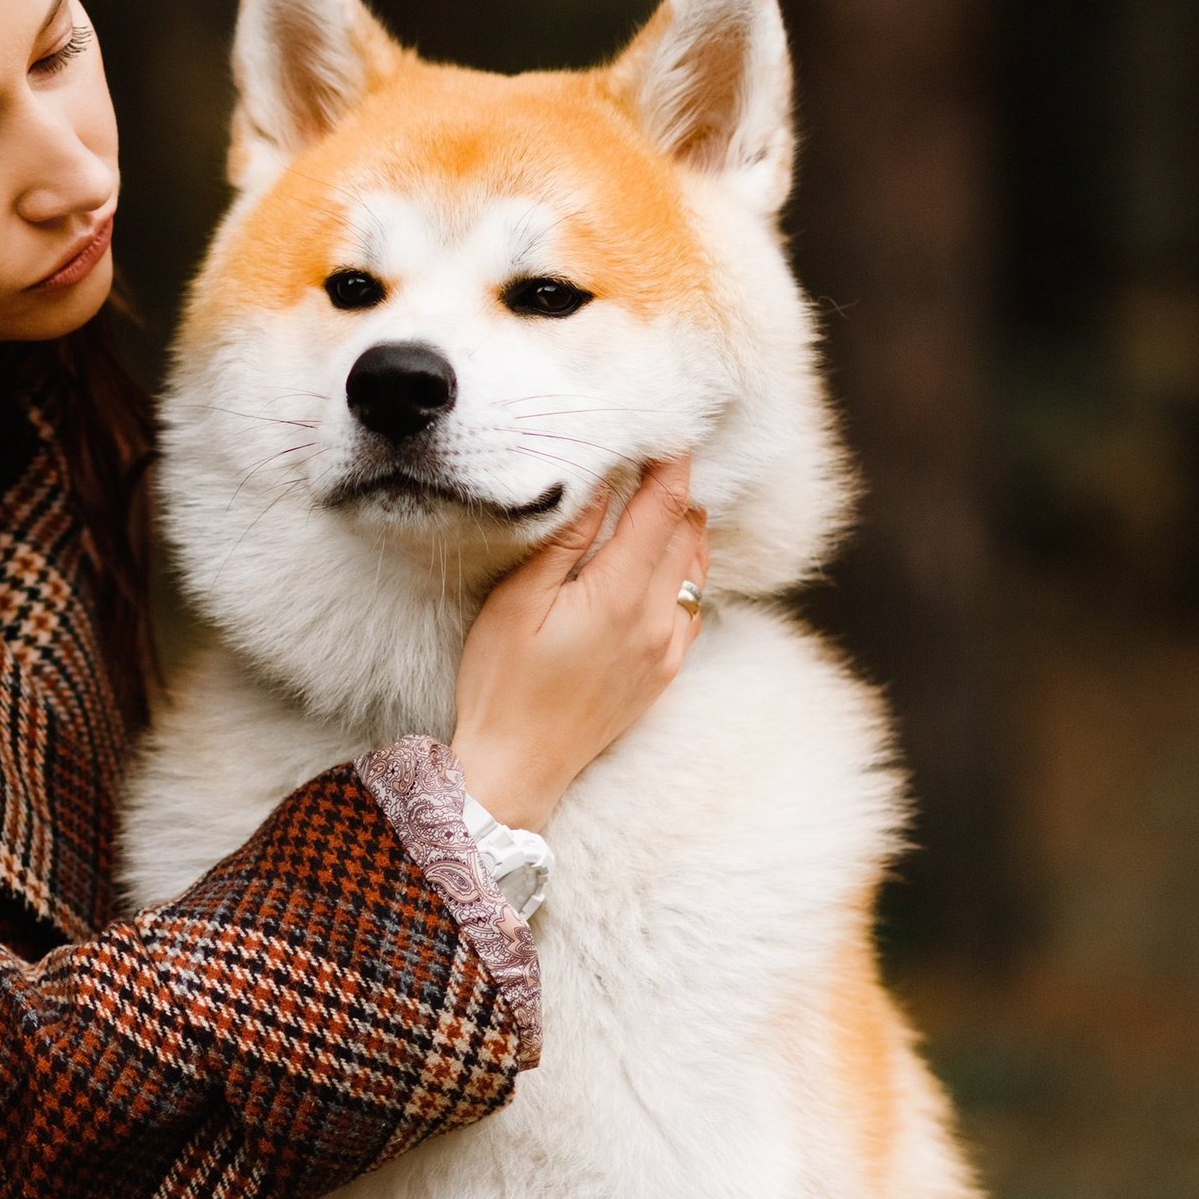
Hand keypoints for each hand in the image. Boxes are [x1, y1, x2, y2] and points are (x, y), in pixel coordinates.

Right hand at [449, 456, 708, 831]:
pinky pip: (691, 609)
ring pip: (696, 570)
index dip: (671, 465)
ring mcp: (666, 650)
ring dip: (687, 530)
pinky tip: (667, 564)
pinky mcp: (663, 674)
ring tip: (669, 499)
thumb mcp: (519, 601)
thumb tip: (599, 485)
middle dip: (680, 491)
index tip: (669, 432)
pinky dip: (686, 574)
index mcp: (620, 595)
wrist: (519, 766)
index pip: (663, 509)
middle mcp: (657, 620)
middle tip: (665, 456)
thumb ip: (565, 540)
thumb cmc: (502, 682)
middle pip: (688, 534)